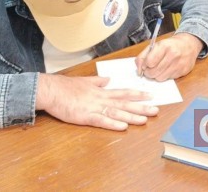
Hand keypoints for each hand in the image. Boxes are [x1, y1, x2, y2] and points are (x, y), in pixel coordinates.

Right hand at [36, 74, 158, 129]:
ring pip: (117, 113)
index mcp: (101, 91)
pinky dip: (113, 124)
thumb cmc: (65, 87)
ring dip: (131, 117)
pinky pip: (102, 121)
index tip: (150, 96)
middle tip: (156, 110)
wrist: (51, 90)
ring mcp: (94, 108)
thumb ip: (98, 81)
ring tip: (145, 120)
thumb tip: (108, 80)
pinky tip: (123, 127)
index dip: (138, 94)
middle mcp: (101, 99)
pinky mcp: (85, 117)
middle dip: (141, 107)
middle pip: (125, 104)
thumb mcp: (85, 81)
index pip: (124, 92)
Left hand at [135, 32, 203, 80]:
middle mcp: (173, 55)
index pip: (149, 62)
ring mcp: (179, 64)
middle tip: (151, 68)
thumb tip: (139, 70)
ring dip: (157, 75)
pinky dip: (166, 75)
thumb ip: (143, 56)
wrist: (189, 45)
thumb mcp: (155, 45)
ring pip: (160, 78)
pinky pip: (168, 79)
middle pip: (153, 72)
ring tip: (160, 68)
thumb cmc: (170, 45)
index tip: (147, 64)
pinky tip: (168, 69)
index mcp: (164, 46)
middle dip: (149, 72)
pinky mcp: (183, 71)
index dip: (145, 65)